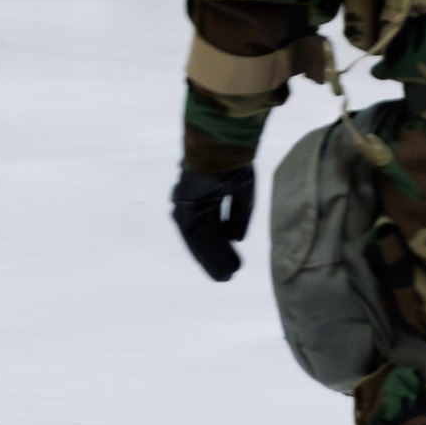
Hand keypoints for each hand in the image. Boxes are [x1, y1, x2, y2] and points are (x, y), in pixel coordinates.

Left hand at [171, 166, 254, 280]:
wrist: (219, 148)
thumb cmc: (232, 163)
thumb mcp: (242, 193)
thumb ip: (238, 216)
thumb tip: (236, 239)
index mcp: (210, 197)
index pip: (215, 228)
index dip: (222, 247)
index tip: (233, 264)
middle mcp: (196, 203)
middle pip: (205, 236)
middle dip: (216, 257)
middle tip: (227, 276)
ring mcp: (187, 204)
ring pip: (199, 238)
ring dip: (209, 258)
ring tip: (223, 276)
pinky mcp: (183, 206)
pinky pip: (193, 234)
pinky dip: (202, 249)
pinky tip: (213, 263)